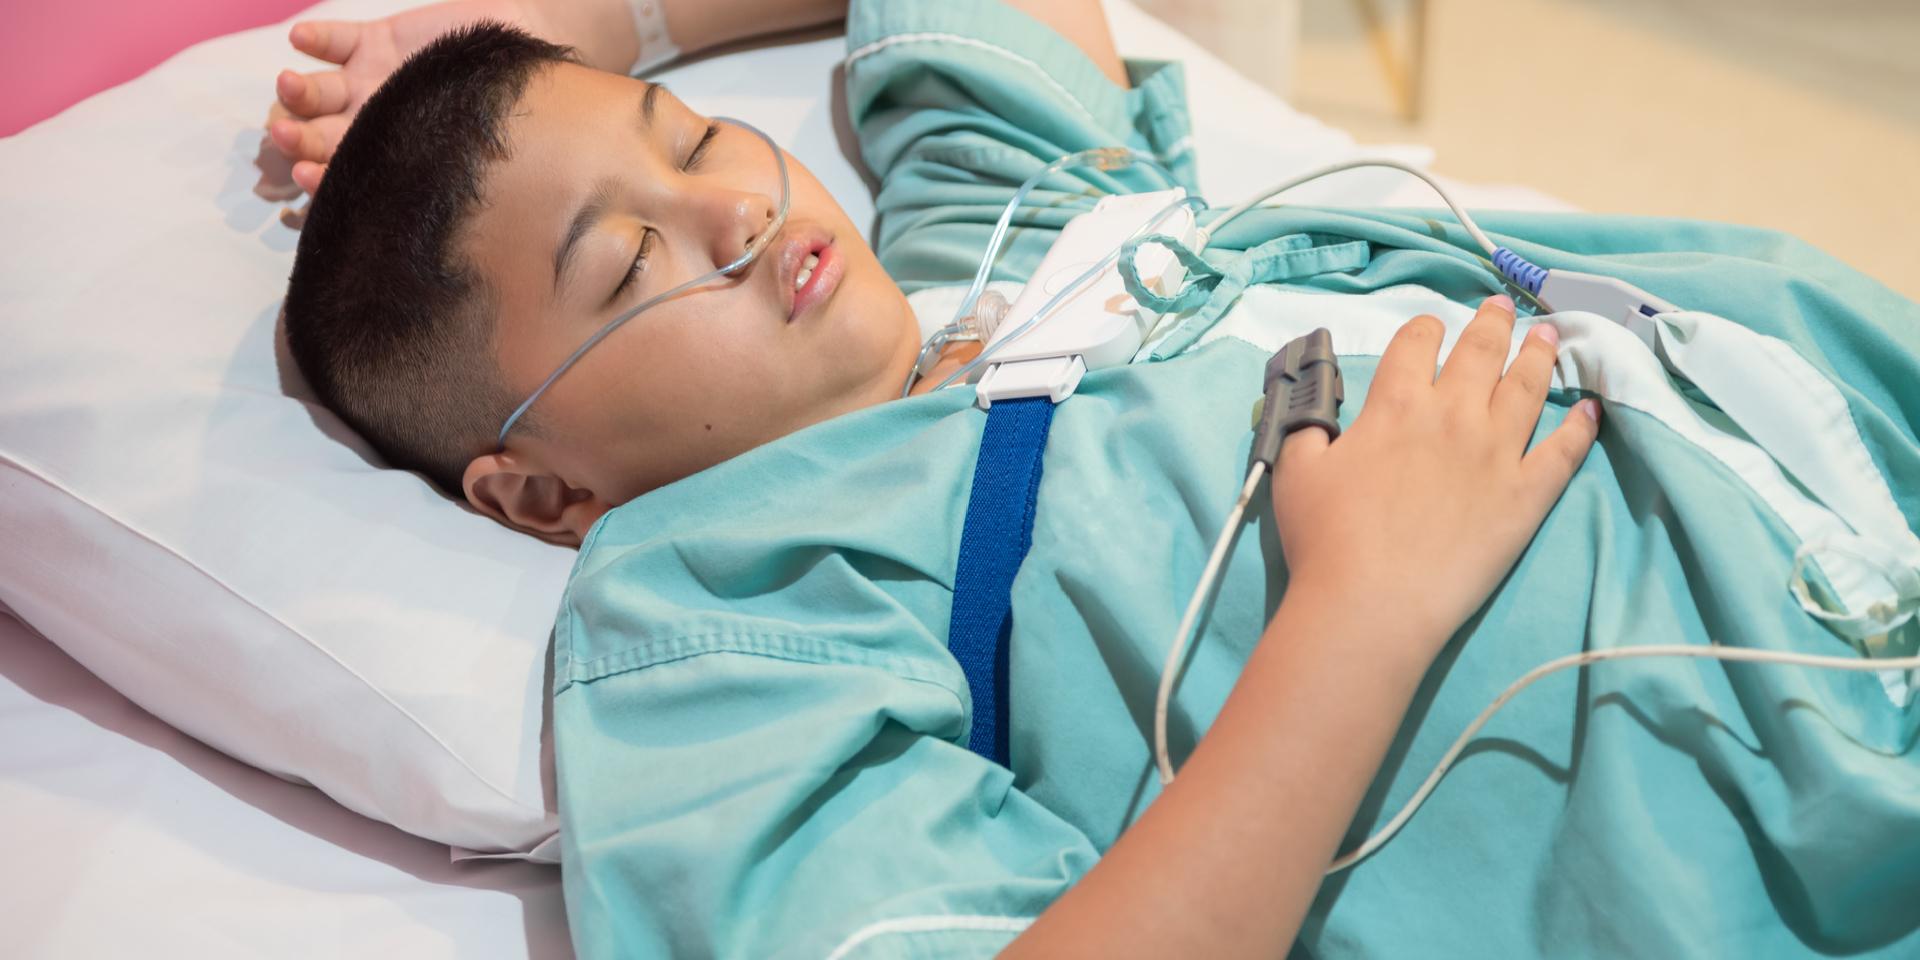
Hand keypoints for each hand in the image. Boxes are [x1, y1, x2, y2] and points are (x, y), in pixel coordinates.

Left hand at [262, 0, 531, 197]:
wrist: (534, 71)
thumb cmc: (517, 130)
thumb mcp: (485, 168)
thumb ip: (452, 191)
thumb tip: (430, 254)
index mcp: (389, 163)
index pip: (344, 178)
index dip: (319, 179)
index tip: (304, 177)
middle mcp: (369, 126)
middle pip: (318, 136)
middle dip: (297, 137)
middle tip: (281, 134)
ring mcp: (367, 84)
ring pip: (317, 90)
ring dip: (299, 91)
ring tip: (288, 85)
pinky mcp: (374, 43)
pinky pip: (334, 40)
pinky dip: (316, 40)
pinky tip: (301, 40)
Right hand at [1272, 296, 1599, 648]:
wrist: (1371, 601)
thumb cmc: (1325, 539)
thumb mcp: (1294, 468)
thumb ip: (1307, 424)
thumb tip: (1312, 403)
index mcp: (1396, 403)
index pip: (1417, 343)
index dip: (1424, 329)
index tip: (1430, 328)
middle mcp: (1453, 414)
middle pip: (1480, 351)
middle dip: (1491, 323)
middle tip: (1500, 308)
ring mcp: (1497, 452)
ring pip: (1527, 387)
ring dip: (1538, 355)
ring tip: (1547, 336)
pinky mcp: (1527, 495)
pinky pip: (1564, 450)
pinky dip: (1581, 426)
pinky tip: (1590, 409)